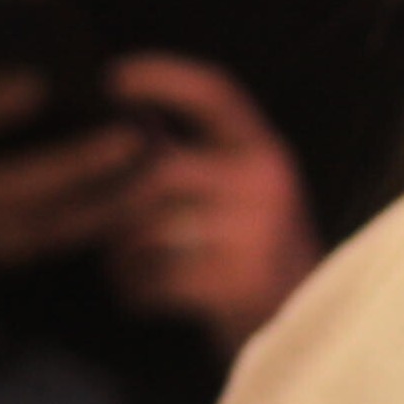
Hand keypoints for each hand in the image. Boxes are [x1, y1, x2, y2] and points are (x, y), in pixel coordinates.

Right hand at [0, 56, 151, 271]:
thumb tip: (17, 4)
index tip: (39, 81)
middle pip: (17, 186)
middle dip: (76, 163)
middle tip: (131, 135)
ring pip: (50, 222)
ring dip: (108, 197)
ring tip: (157, 160)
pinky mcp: (8, 255)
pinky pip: (65, 239)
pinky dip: (107, 216)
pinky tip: (149, 188)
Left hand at [102, 58, 316, 339]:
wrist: (304, 327)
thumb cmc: (254, 255)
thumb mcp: (244, 194)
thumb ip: (194, 160)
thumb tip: (118, 129)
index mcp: (265, 150)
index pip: (215, 92)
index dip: (162, 77)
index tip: (112, 75)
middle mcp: (266, 181)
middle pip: (159, 170)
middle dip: (117, 201)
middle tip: (100, 223)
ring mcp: (255, 232)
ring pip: (149, 227)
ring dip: (120, 251)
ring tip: (122, 264)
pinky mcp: (237, 281)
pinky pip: (155, 276)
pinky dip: (134, 289)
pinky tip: (139, 295)